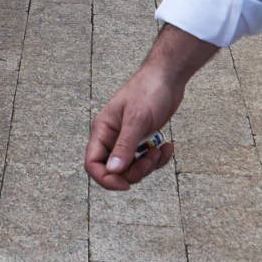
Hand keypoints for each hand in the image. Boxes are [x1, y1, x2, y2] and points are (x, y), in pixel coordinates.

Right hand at [85, 26, 213, 190]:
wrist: (168, 77)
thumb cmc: (149, 91)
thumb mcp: (137, 120)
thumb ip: (124, 147)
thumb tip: (113, 171)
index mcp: (103, 130)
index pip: (93, 163)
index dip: (106, 178)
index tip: (126, 184)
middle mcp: (112, 137)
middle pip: (115, 170)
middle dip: (135, 172)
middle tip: (150, 160)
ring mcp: (127, 139)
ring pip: (132, 168)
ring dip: (149, 165)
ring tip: (162, 149)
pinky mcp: (142, 139)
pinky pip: (146, 160)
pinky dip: (158, 158)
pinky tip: (168, 146)